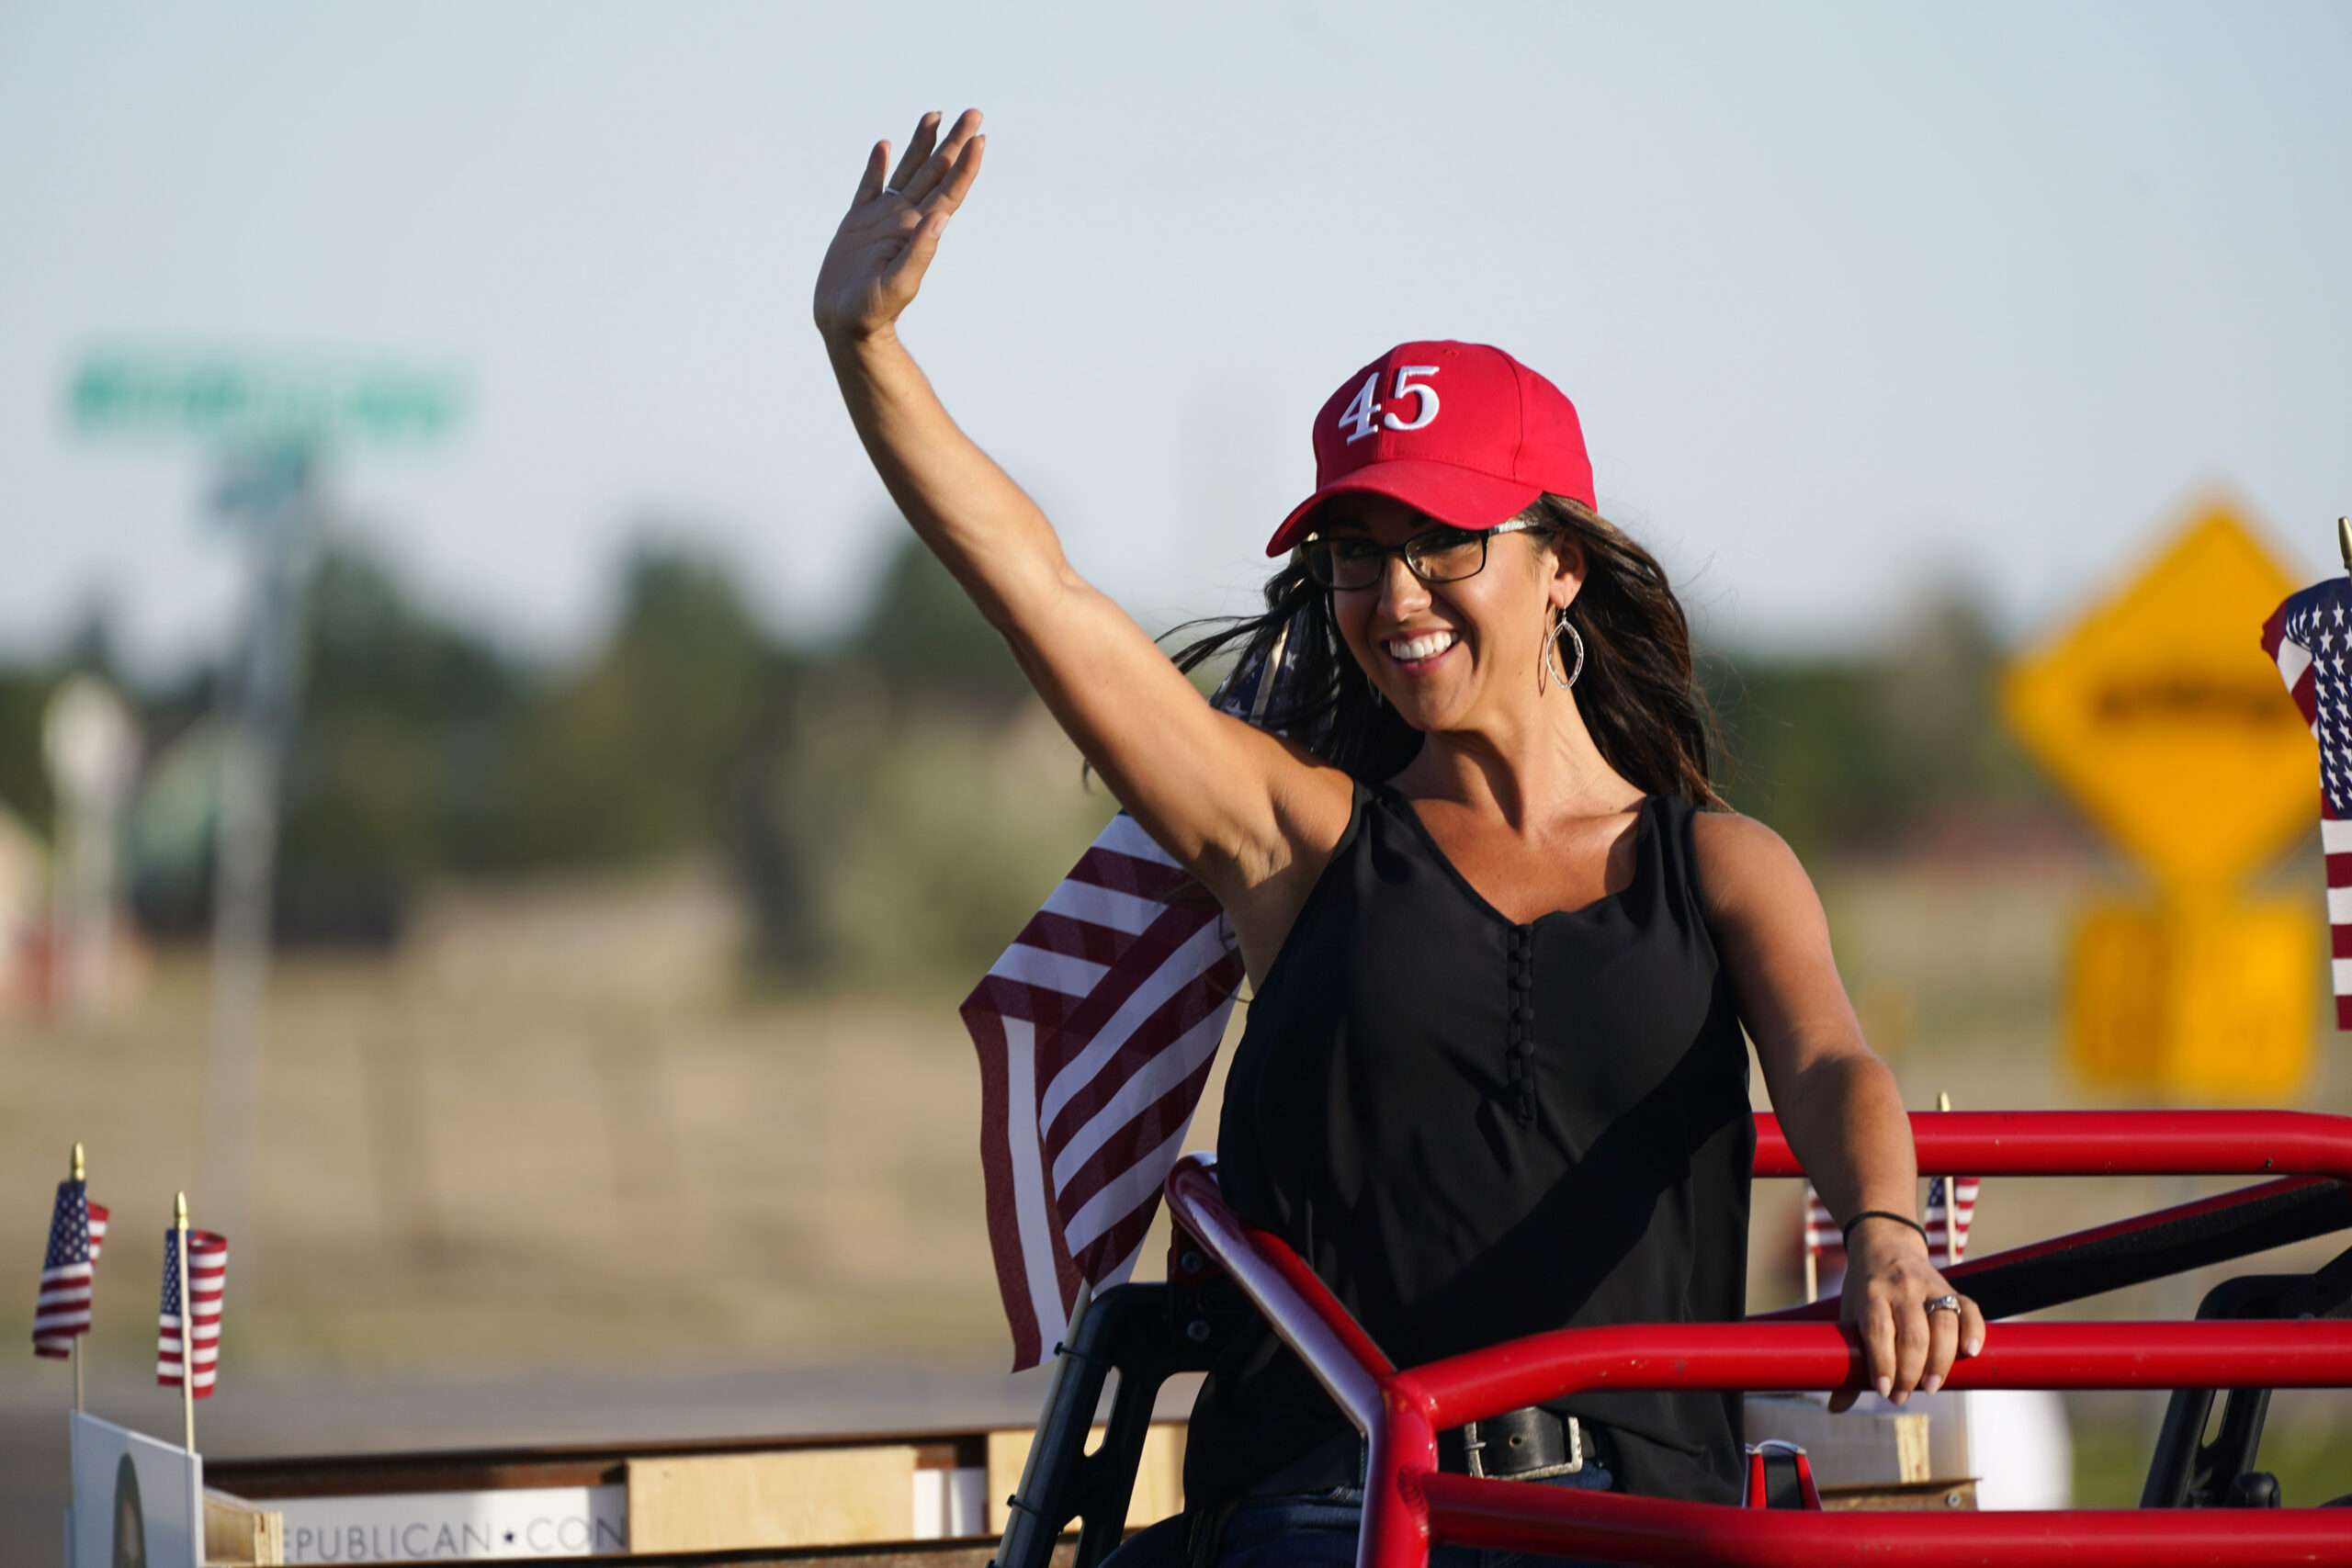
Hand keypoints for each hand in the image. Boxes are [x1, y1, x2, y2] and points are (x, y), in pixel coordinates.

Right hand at [813, 109, 985, 346]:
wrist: (845, 323)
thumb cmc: (873, 312)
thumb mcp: (899, 284)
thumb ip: (920, 252)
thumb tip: (940, 218)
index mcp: (919, 230)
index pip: (949, 191)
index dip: (966, 165)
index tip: (980, 138)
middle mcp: (906, 218)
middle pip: (935, 172)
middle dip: (954, 142)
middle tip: (974, 112)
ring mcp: (882, 218)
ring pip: (907, 170)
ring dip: (922, 144)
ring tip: (935, 114)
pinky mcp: (858, 222)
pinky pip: (870, 186)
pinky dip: (878, 165)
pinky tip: (885, 146)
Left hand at [1827, 1215, 1985, 1410]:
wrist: (1886, 1244)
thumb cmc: (1865, 1288)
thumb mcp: (1849, 1312)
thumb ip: (1847, 1357)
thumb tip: (1835, 1406)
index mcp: (1871, 1293)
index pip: (1879, 1330)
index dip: (1882, 1363)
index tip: (1882, 1390)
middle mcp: (1902, 1287)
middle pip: (1913, 1334)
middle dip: (1910, 1372)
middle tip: (1904, 1396)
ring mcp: (1930, 1286)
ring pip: (1943, 1324)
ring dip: (1940, 1361)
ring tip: (1931, 1387)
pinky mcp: (1952, 1287)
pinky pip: (1969, 1308)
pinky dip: (1973, 1331)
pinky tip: (1970, 1353)